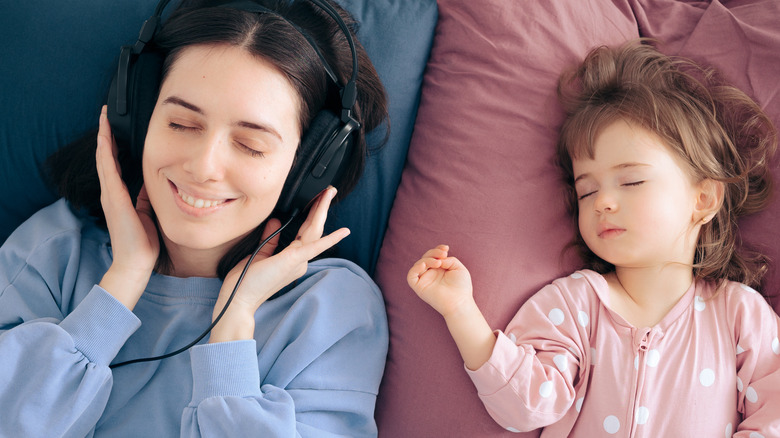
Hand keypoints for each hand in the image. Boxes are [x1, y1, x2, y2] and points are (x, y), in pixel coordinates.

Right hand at [96, 105, 159, 309]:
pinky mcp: (114, 198)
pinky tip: (105, 138)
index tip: (114, 126)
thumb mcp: (147, 212)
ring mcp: (111, 194)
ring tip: (103, 118)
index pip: (114, 163)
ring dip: (103, 137)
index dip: (114, 144)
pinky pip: (108, 170)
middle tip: (105, 113)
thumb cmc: (143, 241)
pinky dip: (105, 153)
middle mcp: (111, 192)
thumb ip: (145, 197)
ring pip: (104, 159)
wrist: (136, 262)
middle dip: (106, 134)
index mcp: (120, 195)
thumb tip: (151, 183)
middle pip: (105, 156)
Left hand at [209, 186, 348, 341]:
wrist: (239, 300)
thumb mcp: (259, 253)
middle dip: (321, 207)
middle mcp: (299, 260)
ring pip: (314, 230)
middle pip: (314, 228)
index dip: (313, 213)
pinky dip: (330, 239)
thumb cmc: (246, 281)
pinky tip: (343, 232)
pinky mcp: (292, 260)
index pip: (305, 231)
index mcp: (292, 258)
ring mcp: (298, 261)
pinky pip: (314, 246)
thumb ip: (270, 238)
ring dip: (322, 211)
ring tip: (329, 194)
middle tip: (329, 190)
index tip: (317, 198)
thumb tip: (276, 220)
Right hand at [407, 245, 474, 317]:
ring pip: (419, 264)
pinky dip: (415, 268)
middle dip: (433, 253)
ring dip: (427, 259)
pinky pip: (411, 276)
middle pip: (426, 258)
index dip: (437, 249)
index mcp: (440, 270)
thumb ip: (448, 260)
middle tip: (443, 254)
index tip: (446, 248)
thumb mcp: (458, 268)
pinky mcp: (419, 287)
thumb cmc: (461, 287)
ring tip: (438, 262)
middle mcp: (431, 274)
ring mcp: (425, 280)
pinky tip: (424, 265)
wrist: (459, 302)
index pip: (434, 256)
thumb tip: (438, 260)